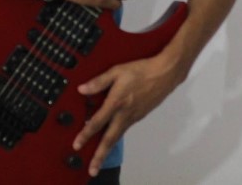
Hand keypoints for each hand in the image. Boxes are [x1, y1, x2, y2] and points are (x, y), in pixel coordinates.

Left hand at [72, 55, 180, 176]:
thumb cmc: (141, 71)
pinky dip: (116, 138)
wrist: (164, 74)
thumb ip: (98, 82)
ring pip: (117, 137)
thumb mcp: (116, 71)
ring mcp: (133, 117)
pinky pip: (124, 129)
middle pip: (109, 140)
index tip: (77, 145)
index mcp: (116, 102)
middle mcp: (125, 114)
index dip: (85, 135)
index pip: (97, 122)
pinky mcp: (139, 116)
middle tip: (92, 170)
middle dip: (100, 156)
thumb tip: (82, 89)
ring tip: (99, 160)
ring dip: (107, 150)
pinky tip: (111, 138)